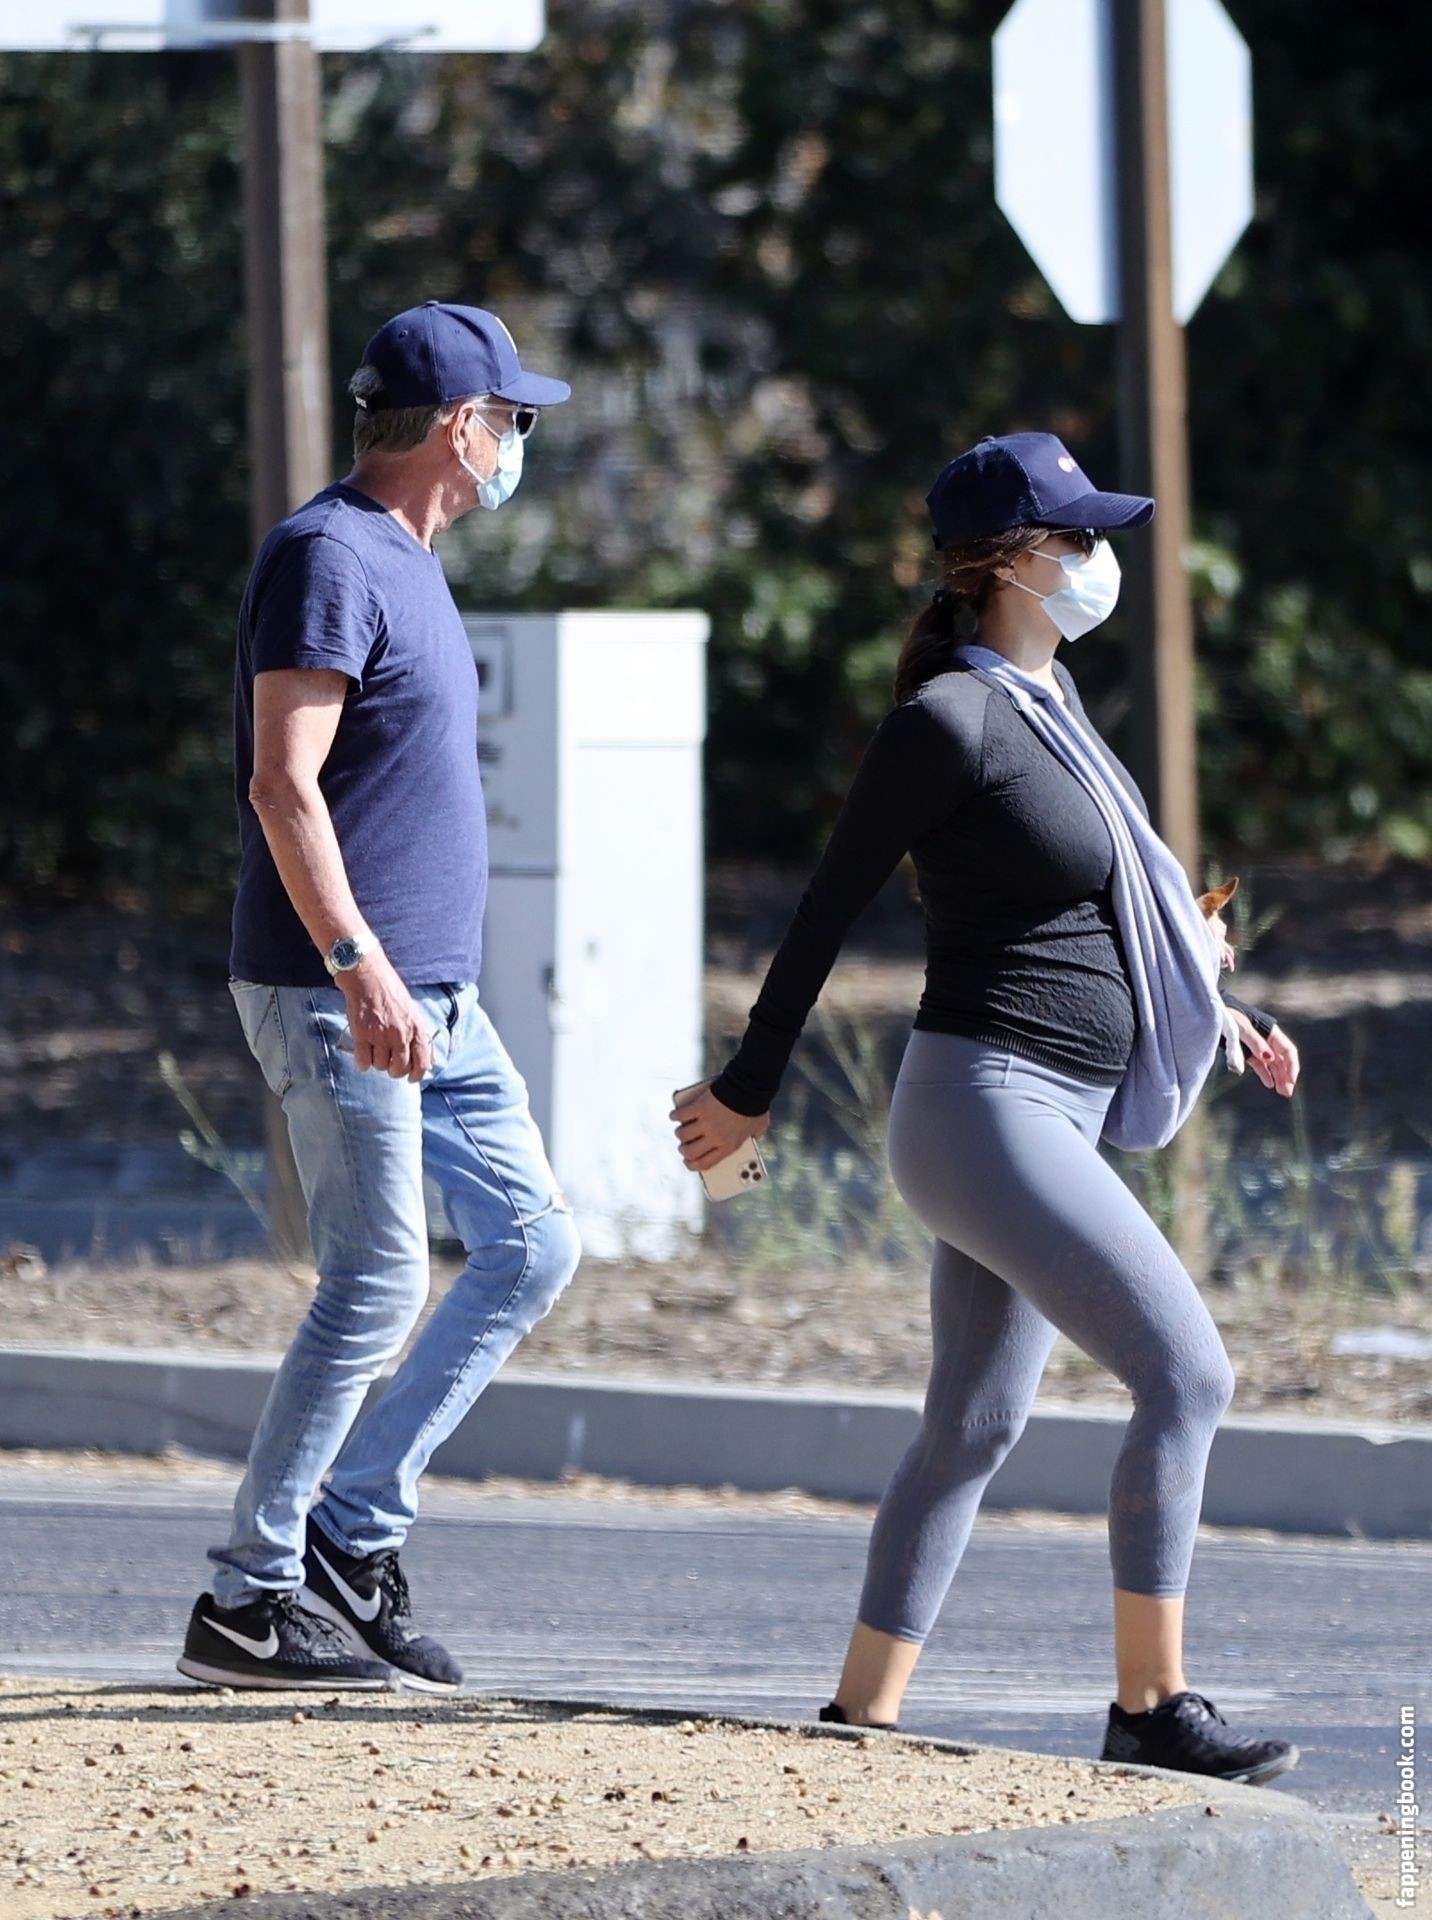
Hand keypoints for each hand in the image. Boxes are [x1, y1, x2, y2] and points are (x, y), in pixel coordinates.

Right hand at [337, 949, 432, 1081]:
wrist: (368, 976)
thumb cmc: (390, 991)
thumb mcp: (412, 1011)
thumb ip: (417, 1034)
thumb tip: (424, 1060)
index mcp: (416, 1027)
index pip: (422, 1062)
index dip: (417, 1075)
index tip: (411, 1078)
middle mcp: (401, 1034)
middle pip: (399, 1068)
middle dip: (394, 1070)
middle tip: (388, 1063)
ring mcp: (381, 1035)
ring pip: (380, 1066)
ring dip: (377, 1063)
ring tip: (374, 1050)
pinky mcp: (362, 1034)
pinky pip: (363, 1062)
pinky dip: (362, 1062)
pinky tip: (362, 1054)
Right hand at [670, 1082, 770, 1172]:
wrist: (750, 1087)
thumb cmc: (756, 1106)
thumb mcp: (758, 1129)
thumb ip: (752, 1136)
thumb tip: (750, 1139)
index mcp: (729, 1146)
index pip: (704, 1163)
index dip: (692, 1165)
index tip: (688, 1162)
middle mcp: (715, 1137)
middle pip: (689, 1151)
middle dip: (684, 1150)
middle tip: (684, 1146)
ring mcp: (706, 1122)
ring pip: (682, 1134)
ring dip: (680, 1132)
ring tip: (682, 1129)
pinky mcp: (699, 1107)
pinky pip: (680, 1115)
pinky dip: (675, 1115)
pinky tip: (675, 1115)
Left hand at [1228, 1011, 1298, 1096]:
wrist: (1211, 1010)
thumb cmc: (1227, 1014)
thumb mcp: (1241, 1027)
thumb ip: (1255, 1042)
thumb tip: (1270, 1058)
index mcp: (1270, 1030)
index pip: (1288, 1050)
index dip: (1291, 1066)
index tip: (1291, 1081)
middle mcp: (1266, 1038)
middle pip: (1282, 1059)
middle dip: (1286, 1075)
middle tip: (1287, 1092)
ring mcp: (1256, 1045)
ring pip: (1272, 1063)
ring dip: (1278, 1077)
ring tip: (1282, 1092)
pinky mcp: (1245, 1050)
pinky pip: (1259, 1064)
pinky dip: (1264, 1073)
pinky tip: (1269, 1084)